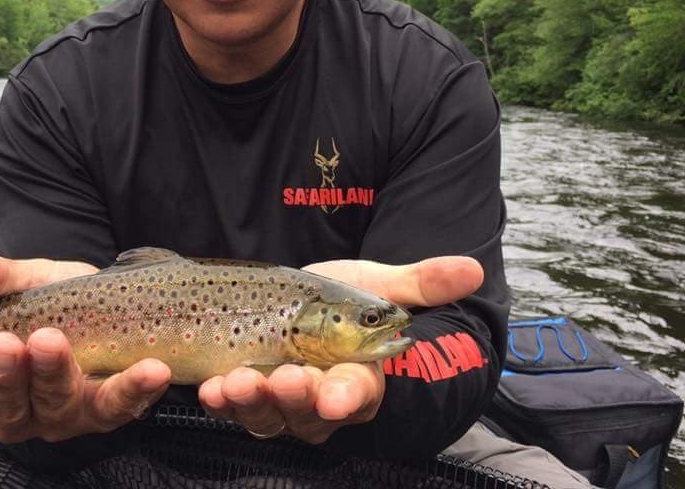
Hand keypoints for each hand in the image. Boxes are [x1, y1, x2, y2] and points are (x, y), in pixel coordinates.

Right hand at [0, 251, 171, 442]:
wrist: (119, 302)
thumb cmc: (60, 300)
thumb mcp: (25, 281)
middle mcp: (20, 405)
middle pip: (1, 404)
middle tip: (2, 342)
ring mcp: (65, 414)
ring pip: (55, 408)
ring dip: (53, 376)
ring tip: (54, 341)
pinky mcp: (109, 410)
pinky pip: (121, 405)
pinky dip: (134, 389)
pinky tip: (150, 369)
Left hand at [198, 256, 483, 442]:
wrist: (303, 307)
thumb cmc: (346, 303)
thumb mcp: (381, 285)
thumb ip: (423, 282)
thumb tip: (473, 268)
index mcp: (359, 375)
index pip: (358, 391)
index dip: (347, 395)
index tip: (335, 393)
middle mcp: (320, 397)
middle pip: (309, 412)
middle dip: (294, 399)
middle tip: (283, 379)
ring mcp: (280, 401)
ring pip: (268, 415)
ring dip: (252, 402)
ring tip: (237, 381)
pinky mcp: (247, 393)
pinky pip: (233, 407)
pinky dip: (221, 400)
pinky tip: (210, 388)